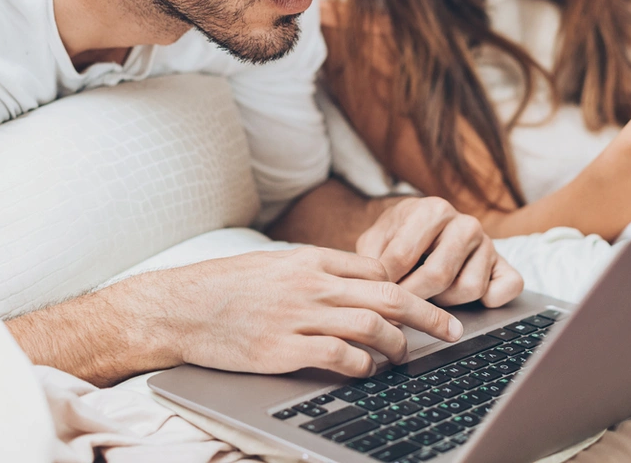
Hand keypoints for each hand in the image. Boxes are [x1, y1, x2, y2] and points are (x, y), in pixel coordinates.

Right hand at [164, 246, 463, 377]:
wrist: (179, 307)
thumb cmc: (226, 287)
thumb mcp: (276, 264)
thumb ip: (316, 271)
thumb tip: (358, 284)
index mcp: (311, 259)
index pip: (377, 270)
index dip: (406, 288)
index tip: (422, 304)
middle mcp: (311, 284)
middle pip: (388, 295)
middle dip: (428, 313)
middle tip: (451, 328)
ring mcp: (298, 316)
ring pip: (372, 326)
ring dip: (398, 344)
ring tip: (405, 356)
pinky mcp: (283, 349)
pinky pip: (340, 357)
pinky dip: (363, 366)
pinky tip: (369, 371)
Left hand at [356, 196, 523, 307]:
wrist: (417, 227)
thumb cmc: (395, 237)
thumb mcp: (374, 241)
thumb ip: (370, 261)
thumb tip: (375, 292)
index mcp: (433, 210)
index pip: (404, 256)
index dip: (385, 282)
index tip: (377, 292)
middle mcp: (465, 223)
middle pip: (438, 275)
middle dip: (414, 297)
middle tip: (401, 303)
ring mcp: (487, 243)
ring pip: (469, 288)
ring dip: (445, 302)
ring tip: (429, 293)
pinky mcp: (504, 263)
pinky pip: (506, 289)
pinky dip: (490, 300)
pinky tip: (466, 299)